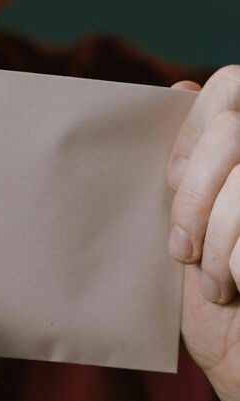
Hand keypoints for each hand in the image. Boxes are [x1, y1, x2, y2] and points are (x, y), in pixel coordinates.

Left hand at [166, 66, 239, 400]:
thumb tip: (179, 89)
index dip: (193, 126)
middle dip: (195, 191)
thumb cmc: (225, 317)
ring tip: (214, 281)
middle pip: (231, 129)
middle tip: (185, 247)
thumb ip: (189, 171)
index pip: (232, 83)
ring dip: (218, 232)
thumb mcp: (193, 233)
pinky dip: (237, 256)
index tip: (167, 181)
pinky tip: (238, 288)